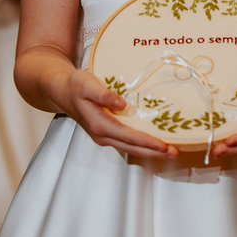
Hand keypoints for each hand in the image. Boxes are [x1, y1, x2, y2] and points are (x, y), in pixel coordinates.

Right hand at [52, 68, 177, 159]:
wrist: (61, 91)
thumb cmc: (74, 86)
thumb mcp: (87, 84)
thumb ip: (103, 94)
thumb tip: (121, 104)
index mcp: (99, 125)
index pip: (128, 137)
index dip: (147, 142)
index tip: (164, 145)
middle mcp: (102, 135)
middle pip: (132, 148)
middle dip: (154, 152)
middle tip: (175, 153)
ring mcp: (104, 136)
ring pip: (131, 148)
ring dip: (150, 151)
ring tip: (169, 151)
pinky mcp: (107, 133)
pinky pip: (127, 143)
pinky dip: (142, 145)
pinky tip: (153, 143)